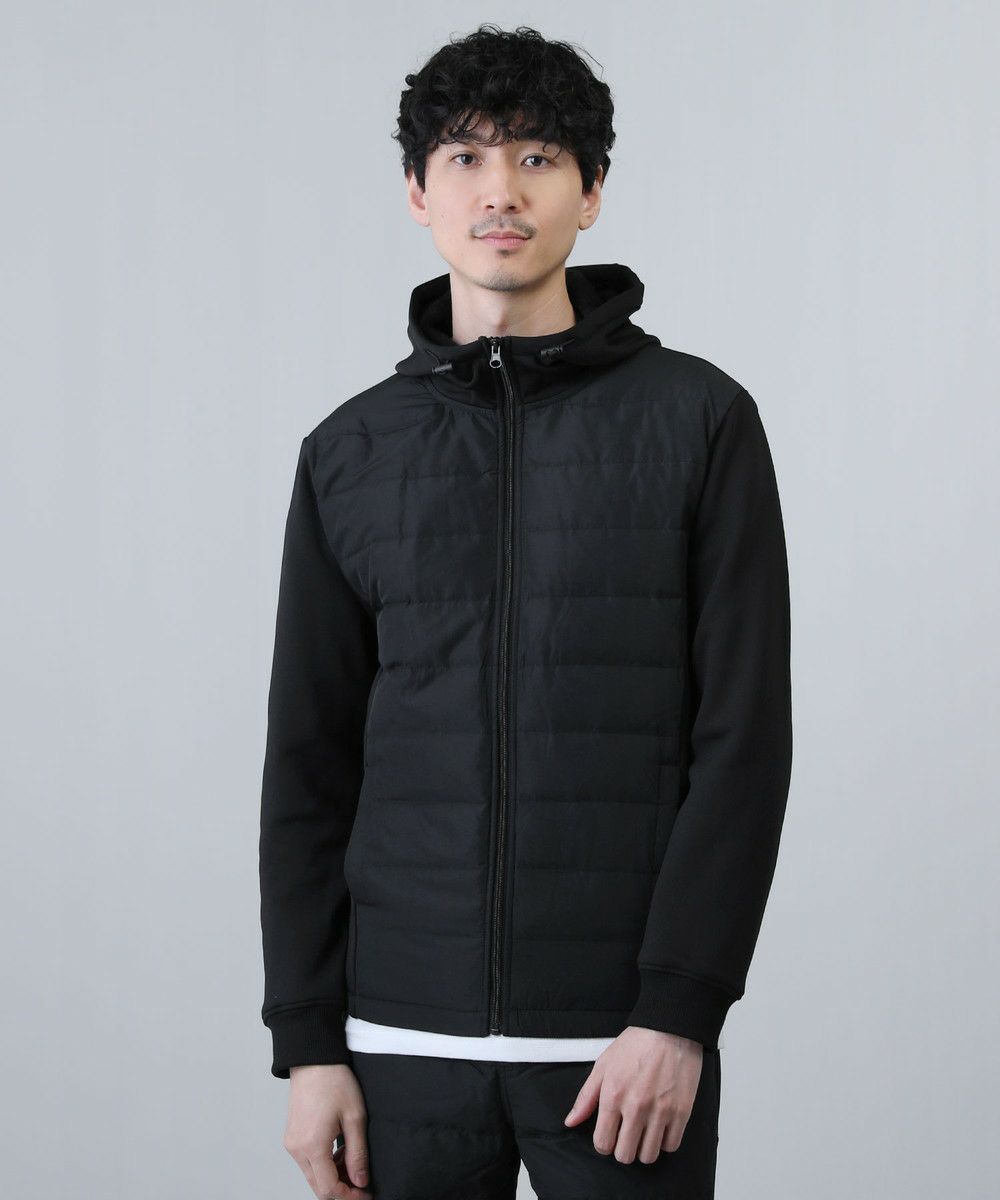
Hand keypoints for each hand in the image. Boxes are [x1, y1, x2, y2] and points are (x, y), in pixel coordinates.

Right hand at [284, 1064, 371, 1199]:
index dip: (349, 1196)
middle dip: (342, 1188)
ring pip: (313, 1175)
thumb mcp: (355, 1117)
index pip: (329, 1188)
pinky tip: (339, 1150)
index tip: (365, 1193)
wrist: (314, 1060)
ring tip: (352, 1158)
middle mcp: (297, 1149)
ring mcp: (292, 1143)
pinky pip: (308, 1162)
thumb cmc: (334, 1081)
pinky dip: (324, 1164)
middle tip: (362, 1180)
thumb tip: (361, 1180)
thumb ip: (357, 1153)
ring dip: (333, 1175)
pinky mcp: (292, 1137)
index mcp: (312, 1145)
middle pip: (319, 1186)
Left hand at [563, 1027, 703, 1163]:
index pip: (603, 1143)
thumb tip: (571, 1121)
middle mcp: (636, 1107)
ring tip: (643, 1132)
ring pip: (649, 1156)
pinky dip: (665, 1141)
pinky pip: (671, 1146)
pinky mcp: (681, 1112)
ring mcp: (660, 1111)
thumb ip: (586, 1097)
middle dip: (622, 1149)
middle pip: (625, 1155)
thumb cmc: (636, 1044)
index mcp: (613, 1096)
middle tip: (626, 1135)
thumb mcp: (603, 1065)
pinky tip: (660, 1127)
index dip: (603, 1144)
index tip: (609, 1136)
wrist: (670, 1029)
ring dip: (644, 1148)